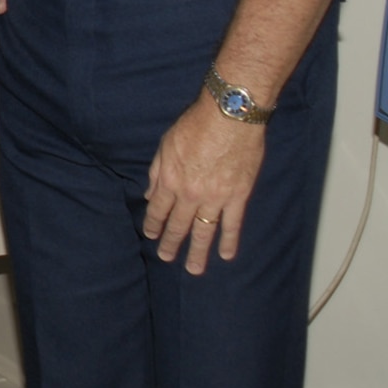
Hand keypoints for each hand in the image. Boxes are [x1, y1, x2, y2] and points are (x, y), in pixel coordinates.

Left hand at [144, 92, 266, 273]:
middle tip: (166, 257)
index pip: (157, 210)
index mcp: (170, 181)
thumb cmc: (195, 126)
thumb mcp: (165, 146)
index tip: (151, 236)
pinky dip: (229, 241)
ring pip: (204, 232)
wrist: (229, 117)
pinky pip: (233, 224)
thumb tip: (149, 194)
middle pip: (179, 225)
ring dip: (198, 252)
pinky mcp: (238, 196)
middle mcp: (190, 195)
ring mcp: (215, 198)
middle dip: (171, 242)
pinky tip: (226, 255)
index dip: (153, 225)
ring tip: (194, 270)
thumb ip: (157, 173)